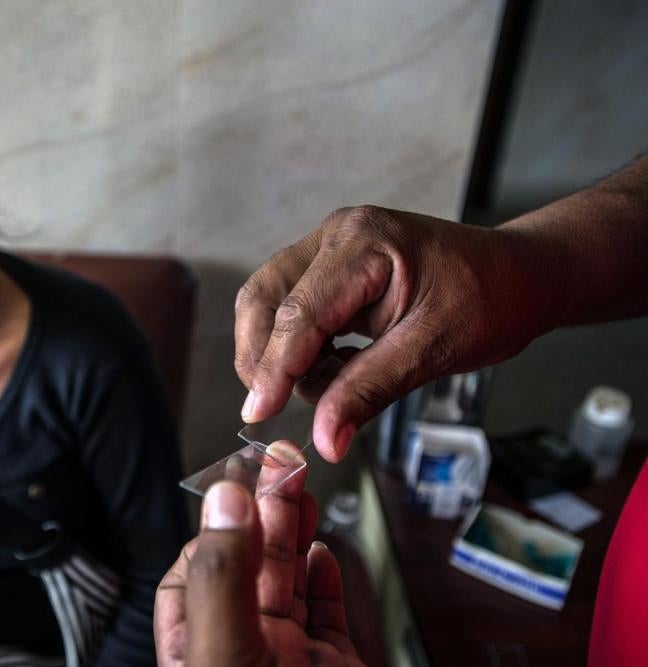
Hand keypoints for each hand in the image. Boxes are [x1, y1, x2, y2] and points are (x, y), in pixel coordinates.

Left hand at [155, 442, 362, 665]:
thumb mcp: (226, 650)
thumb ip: (224, 577)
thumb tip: (225, 503)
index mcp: (200, 648)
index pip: (194, 574)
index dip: (217, 526)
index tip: (240, 484)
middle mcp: (242, 648)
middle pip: (249, 564)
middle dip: (265, 507)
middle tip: (280, 461)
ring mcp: (289, 657)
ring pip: (289, 581)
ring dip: (295, 530)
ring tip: (300, 486)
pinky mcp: (333, 666)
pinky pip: (326, 614)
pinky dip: (326, 579)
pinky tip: (322, 552)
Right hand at [235, 206, 551, 460]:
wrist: (521, 276)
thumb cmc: (492, 298)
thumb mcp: (433, 351)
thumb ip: (369, 391)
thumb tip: (323, 439)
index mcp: (364, 244)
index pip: (298, 312)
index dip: (275, 367)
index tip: (259, 413)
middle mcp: (336, 237)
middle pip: (263, 297)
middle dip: (262, 357)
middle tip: (272, 407)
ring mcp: (330, 251)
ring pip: (268, 304)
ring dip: (280, 355)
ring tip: (328, 385)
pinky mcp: (331, 271)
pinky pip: (291, 311)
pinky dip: (300, 350)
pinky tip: (335, 368)